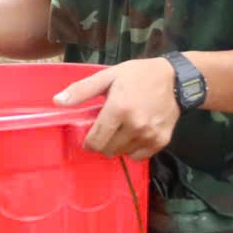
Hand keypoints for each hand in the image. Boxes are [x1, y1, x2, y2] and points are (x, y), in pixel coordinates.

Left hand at [55, 58, 179, 157]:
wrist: (176, 79)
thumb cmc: (138, 75)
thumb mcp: (108, 76)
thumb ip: (82, 90)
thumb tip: (57, 102)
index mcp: (118, 109)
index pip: (95, 140)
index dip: (87, 143)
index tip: (88, 137)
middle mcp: (135, 125)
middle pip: (108, 150)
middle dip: (103, 142)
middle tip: (108, 128)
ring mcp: (149, 135)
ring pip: (122, 153)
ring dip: (118, 145)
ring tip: (123, 128)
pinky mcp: (161, 141)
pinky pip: (139, 156)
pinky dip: (133, 149)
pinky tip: (135, 134)